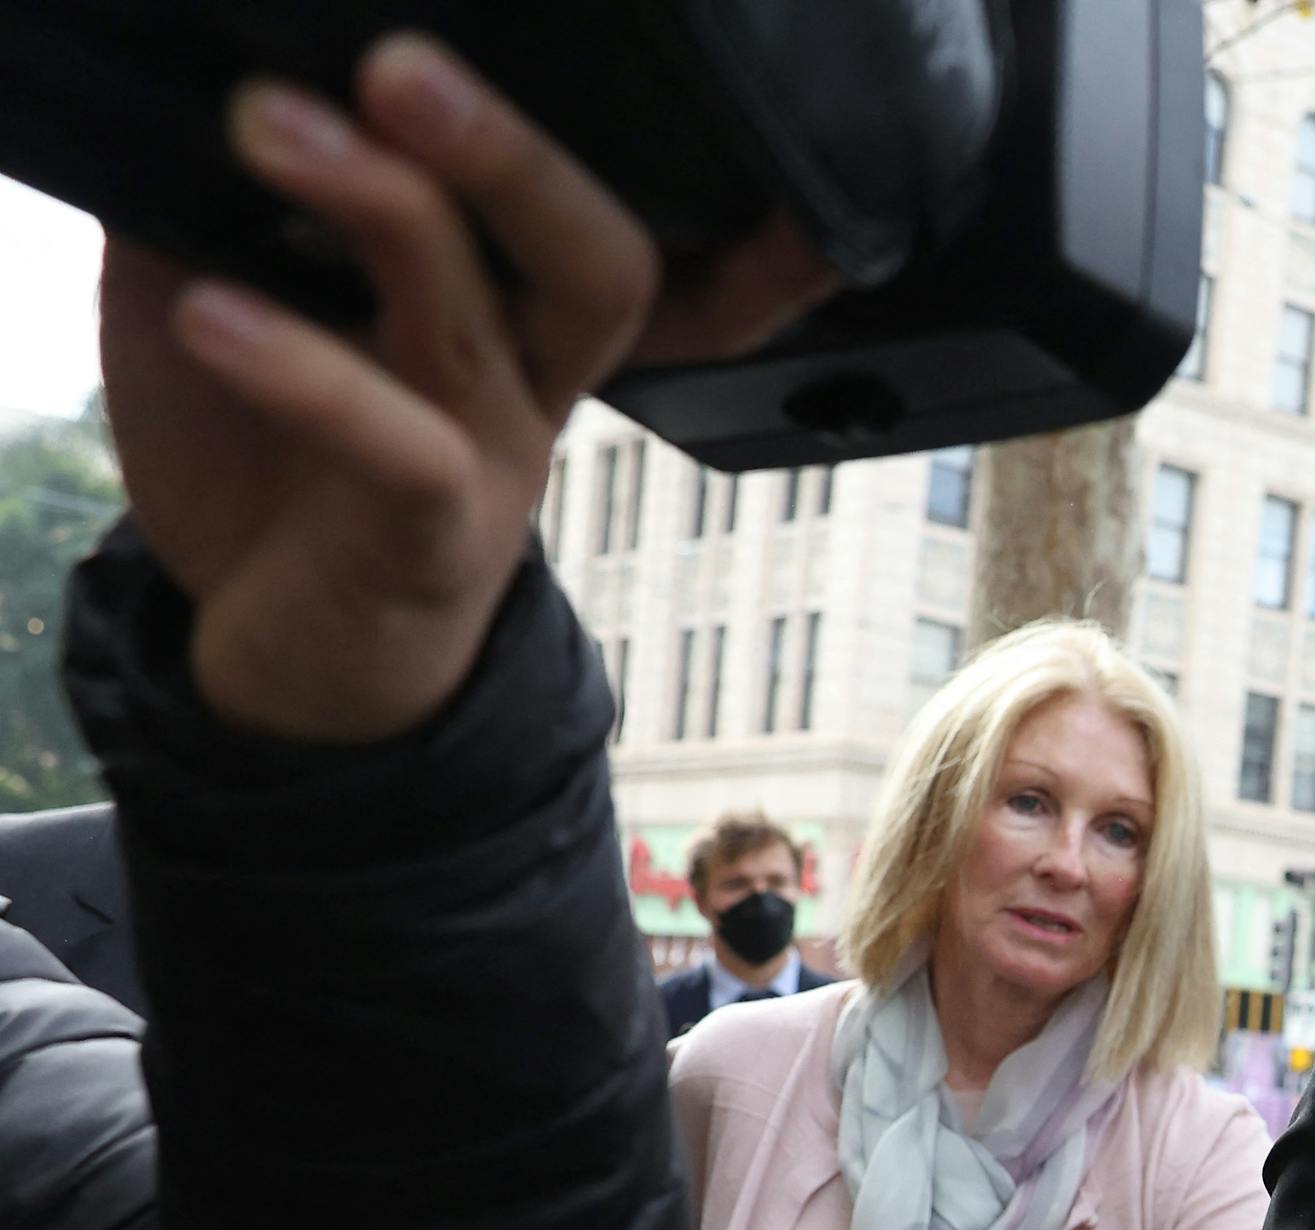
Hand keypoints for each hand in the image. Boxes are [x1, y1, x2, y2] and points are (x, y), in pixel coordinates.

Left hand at [96, 35, 833, 742]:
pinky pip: (401, 445)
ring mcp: (490, 461)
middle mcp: (527, 380)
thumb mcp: (239, 306)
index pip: (630, 239)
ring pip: (490, 323)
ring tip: (275, 126)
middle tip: (405, 65)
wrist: (292, 669)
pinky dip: (305, 369)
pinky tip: (212, 315)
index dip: (722, 209)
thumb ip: (223, 212)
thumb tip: (182, 106)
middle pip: (602, 260)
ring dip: (387, 206)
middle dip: (515, 153)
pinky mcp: (430, 538)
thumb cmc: (280, 475)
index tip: (721, 122)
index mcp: (508, 313)